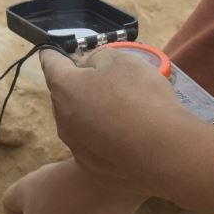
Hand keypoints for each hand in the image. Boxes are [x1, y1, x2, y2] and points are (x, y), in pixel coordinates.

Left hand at [38, 47, 194, 182]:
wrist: (163, 150)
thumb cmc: (140, 96)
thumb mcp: (122, 60)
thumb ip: (98, 57)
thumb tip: (88, 64)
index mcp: (64, 87)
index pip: (50, 62)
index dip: (55, 52)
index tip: (57, 49)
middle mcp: (61, 117)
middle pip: (65, 93)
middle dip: (80, 84)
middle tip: (108, 81)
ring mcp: (74, 144)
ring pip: (77, 119)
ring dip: (91, 111)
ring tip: (122, 110)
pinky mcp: (89, 164)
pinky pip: (92, 142)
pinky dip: (103, 135)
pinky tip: (125, 135)